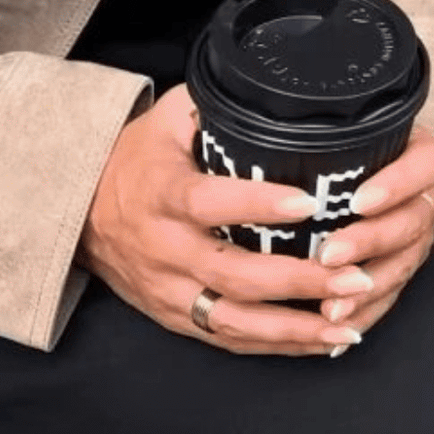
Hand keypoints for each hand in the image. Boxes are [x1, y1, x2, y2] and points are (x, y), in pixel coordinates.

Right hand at [79, 85, 366, 354]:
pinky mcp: (175, 317)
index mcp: (161, 192)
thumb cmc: (136, 159)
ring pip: (234, 320)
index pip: (209, 202)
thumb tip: (271, 89)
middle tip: (355, 274)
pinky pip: (229, 339)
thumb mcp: (166, 119)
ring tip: (349, 323)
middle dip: (299, 280)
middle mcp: (163, 247)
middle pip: (233, 273)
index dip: (259, 204)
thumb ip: (213, 106)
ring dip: (295, 326)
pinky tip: (321, 339)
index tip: (310, 201)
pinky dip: (277, 345)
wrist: (79, 212)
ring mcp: (168, 289)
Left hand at [308, 126, 433, 335]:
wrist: (344, 174)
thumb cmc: (334, 147)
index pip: (425, 164)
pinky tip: (339, 322)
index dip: (397, 184)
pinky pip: (391, 293)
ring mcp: (416, 236)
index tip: (357, 201)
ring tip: (332, 303)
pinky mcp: (401, 267)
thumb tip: (276, 140)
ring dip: (368, 287)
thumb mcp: (336, 133)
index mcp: (416, 156)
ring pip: (404, 263)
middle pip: (413, 221)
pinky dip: (365, 311)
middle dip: (371, 242)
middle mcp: (423, 197)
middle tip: (330, 255)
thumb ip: (322, 134)